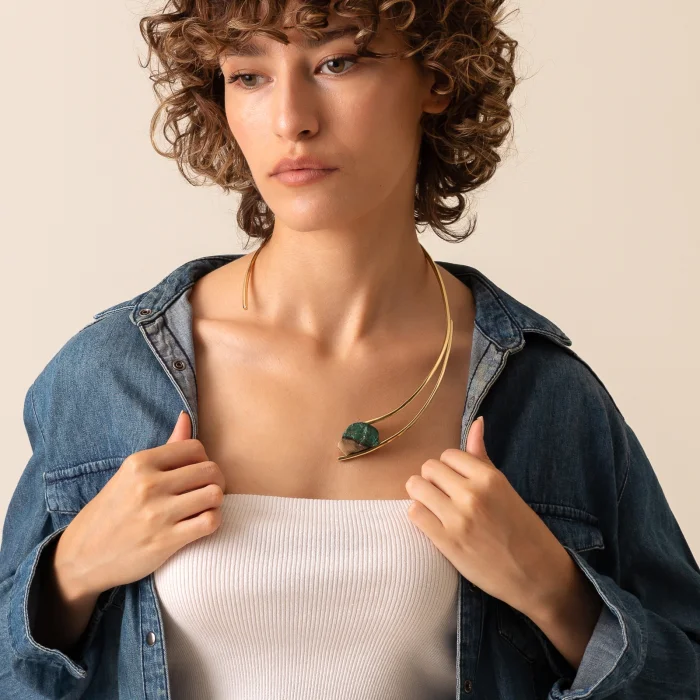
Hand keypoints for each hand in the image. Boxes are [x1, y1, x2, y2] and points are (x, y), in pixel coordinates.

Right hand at [54, 411, 227, 597]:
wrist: (82, 556)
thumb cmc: (112, 511)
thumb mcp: (131, 474)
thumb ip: (166, 447)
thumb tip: (186, 416)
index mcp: (139, 463)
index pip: (194, 447)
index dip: (203, 459)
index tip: (195, 473)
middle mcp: (148, 484)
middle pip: (210, 470)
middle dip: (215, 480)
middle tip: (205, 491)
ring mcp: (157, 514)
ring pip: (214, 494)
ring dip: (215, 501)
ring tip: (204, 507)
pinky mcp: (165, 541)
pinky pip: (209, 522)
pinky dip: (213, 520)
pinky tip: (201, 523)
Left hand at [405, 416, 568, 615]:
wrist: (538, 576)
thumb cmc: (522, 529)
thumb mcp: (504, 487)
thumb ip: (482, 457)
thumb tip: (477, 421)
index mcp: (489, 478)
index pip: (447, 455)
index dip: (448, 469)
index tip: (456, 483)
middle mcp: (472, 494)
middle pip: (428, 469)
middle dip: (432, 481)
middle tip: (445, 497)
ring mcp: (458, 519)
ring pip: (416, 488)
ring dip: (422, 497)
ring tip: (436, 509)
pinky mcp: (446, 542)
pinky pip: (414, 513)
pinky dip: (420, 516)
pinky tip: (434, 524)